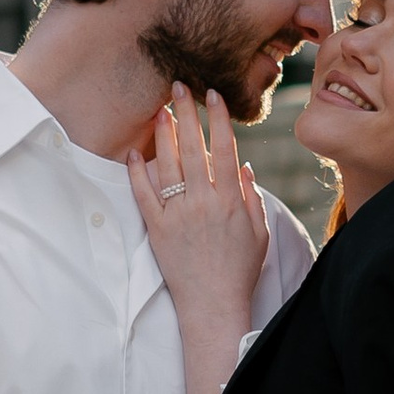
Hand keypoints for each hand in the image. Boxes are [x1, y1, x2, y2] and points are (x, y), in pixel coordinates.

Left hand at [128, 85, 268, 320]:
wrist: (213, 306)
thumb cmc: (239, 271)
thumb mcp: (258, 232)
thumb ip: (251, 196)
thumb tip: (244, 166)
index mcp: (230, 200)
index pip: (224, 148)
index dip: (218, 119)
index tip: (213, 95)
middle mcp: (203, 202)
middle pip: (192, 148)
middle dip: (186, 113)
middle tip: (178, 87)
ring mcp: (178, 215)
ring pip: (168, 165)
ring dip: (163, 134)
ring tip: (159, 110)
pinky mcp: (158, 229)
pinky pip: (144, 195)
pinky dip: (138, 173)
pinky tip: (134, 154)